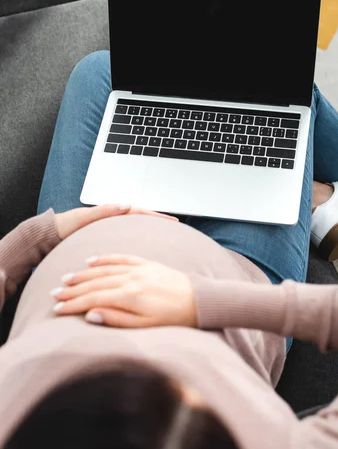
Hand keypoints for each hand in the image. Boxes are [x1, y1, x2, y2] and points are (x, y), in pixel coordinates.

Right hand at [51, 254, 196, 328]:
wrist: (200, 300)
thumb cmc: (174, 317)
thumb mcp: (145, 325)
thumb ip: (117, 319)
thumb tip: (90, 315)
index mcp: (130, 296)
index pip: (93, 299)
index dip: (73, 304)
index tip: (57, 309)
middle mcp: (132, 279)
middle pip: (94, 283)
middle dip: (72, 290)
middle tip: (54, 294)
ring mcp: (139, 269)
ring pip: (104, 269)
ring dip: (83, 274)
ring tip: (66, 279)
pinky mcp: (147, 264)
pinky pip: (121, 258)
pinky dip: (105, 258)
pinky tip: (92, 261)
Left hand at [54, 205, 177, 239]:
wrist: (50, 234)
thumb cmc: (65, 226)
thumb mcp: (83, 218)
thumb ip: (104, 211)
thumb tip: (126, 204)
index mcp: (110, 212)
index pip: (140, 212)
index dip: (157, 217)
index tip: (173, 221)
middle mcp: (112, 218)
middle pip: (141, 218)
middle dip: (159, 221)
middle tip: (176, 227)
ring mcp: (109, 226)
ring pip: (137, 226)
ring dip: (151, 228)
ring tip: (168, 234)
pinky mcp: (105, 235)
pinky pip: (128, 234)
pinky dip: (140, 236)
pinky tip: (146, 243)